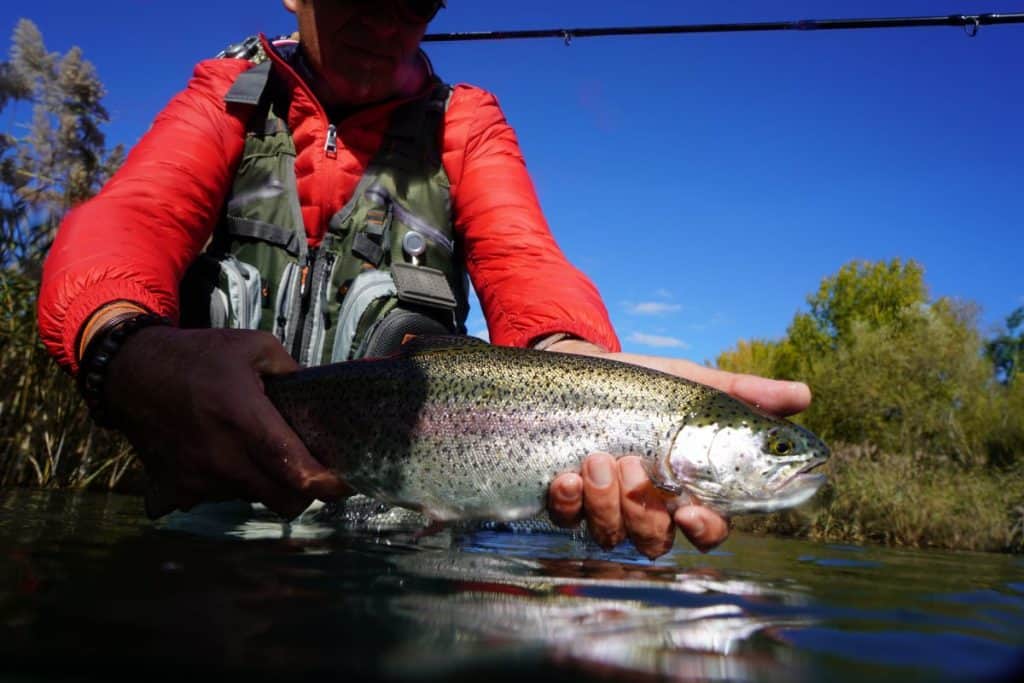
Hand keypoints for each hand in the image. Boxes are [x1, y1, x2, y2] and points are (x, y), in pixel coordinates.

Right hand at [104, 327, 348, 519]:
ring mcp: (199, 478)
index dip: (327, 484)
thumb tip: (318, 397)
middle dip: (306, 492)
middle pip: (284, 500)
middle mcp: (222, 456)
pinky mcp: (180, 489)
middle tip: (312, 471)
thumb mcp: (253, 346)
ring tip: (261, 450)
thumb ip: (292, 371)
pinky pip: (222, 497)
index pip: (296, 470)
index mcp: (244, 418)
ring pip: (255, 498)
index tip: (345, 482)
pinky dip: (234, 483)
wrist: (131, 374)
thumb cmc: (197, 356)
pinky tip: (228, 455)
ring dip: (268, 483)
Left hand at [544, 339, 810, 557]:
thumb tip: (804, 396)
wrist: (580, 367)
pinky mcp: (566, 501)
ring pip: (611, 535)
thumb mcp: (692, 385)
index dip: (704, 531)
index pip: (708, 531)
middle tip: (630, 464)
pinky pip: (567, 520)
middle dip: (642, 511)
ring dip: (604, 501)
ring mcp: (604, 508)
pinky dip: (568, 501)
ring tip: (596, 458)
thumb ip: (744, 394)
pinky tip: (565, 476)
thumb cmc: (644, 385)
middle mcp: (647, 509)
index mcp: (686, 489)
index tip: (691, 513)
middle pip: (656, 542)